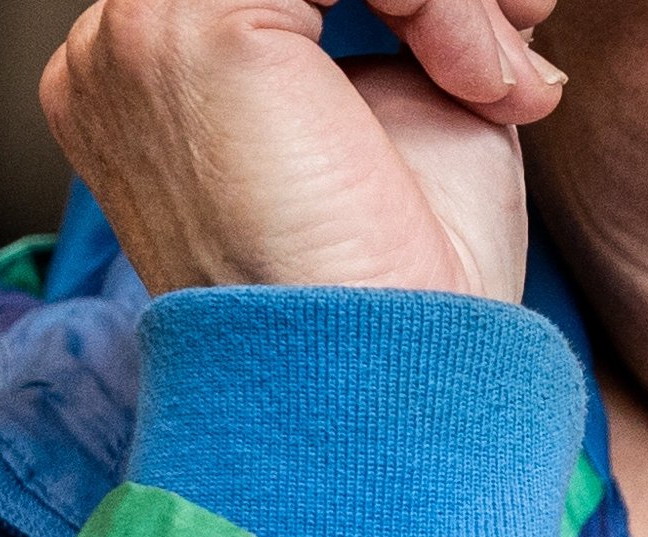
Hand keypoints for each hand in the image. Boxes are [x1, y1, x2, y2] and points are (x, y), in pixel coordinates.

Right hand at [42, 0, 563, 301]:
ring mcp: (138, 36)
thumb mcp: (417, 113)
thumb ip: (414, 24)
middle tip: (525, 17)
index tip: (511, 22)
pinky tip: (483, 81)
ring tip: (507, 71)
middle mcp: (122, 48)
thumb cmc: (402, 294)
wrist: (380, 389)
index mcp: (159, 72)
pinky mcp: (189, 33)